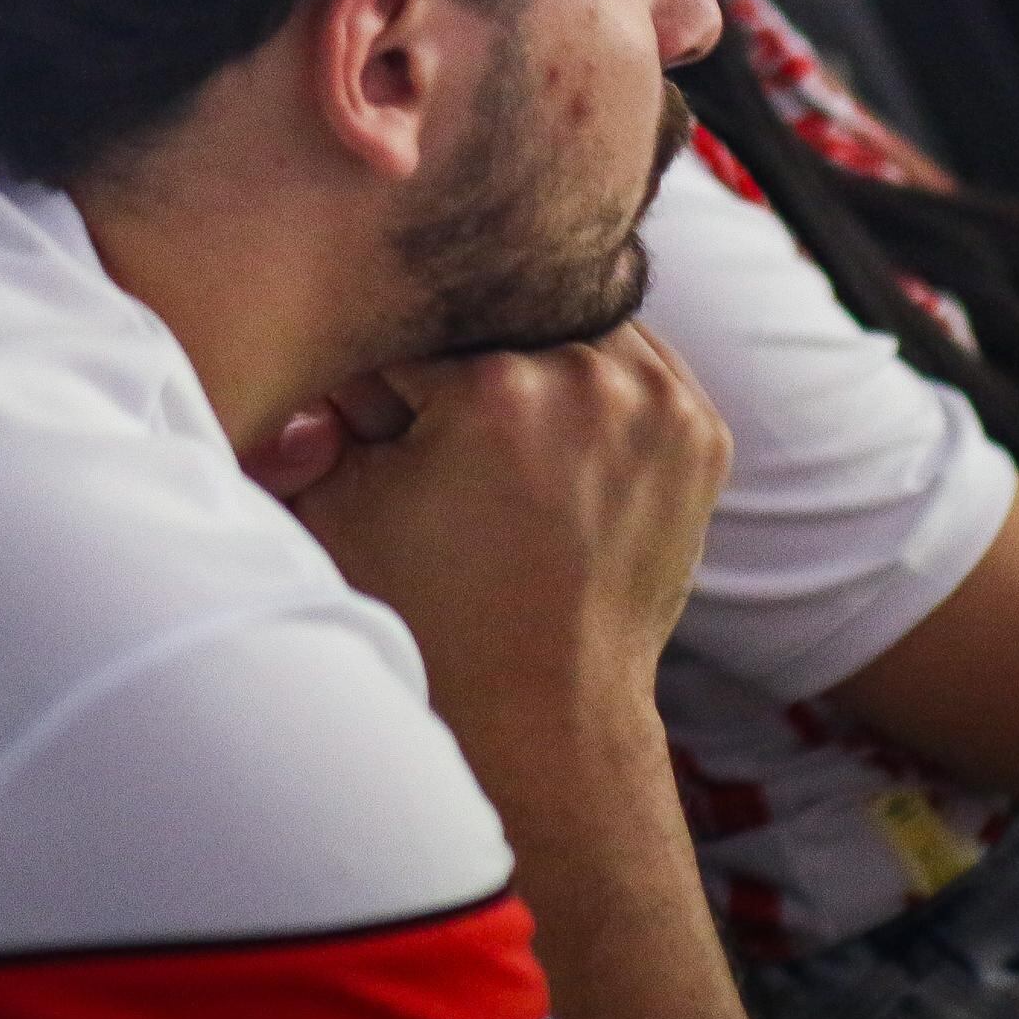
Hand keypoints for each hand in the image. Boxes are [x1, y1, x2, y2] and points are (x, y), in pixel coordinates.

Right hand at [266, 324, 730, 745]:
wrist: (544, 709)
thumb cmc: (432, 616)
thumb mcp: (338, 506)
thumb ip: (316, 400)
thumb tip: (324, 328)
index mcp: (497, 389)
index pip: (414, 320)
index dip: (381, 363)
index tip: (376, 413)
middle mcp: (593, 381)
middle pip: (502, 308)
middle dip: (463, 348)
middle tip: (443, 423)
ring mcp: (662, 405)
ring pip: (576, 320)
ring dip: (534, 352)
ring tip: (504, 435)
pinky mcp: (702, 432)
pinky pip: (638, 360)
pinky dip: (598, 381)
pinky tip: (560, 436)